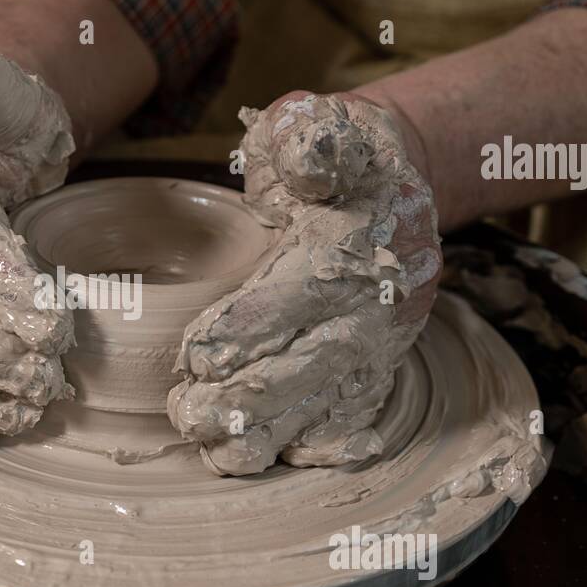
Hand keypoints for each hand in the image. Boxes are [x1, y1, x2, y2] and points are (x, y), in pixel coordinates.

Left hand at [167, 92, 442, 475]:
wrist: (400, 188)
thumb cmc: (342, 160)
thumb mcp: (324, 127)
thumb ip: (310, 142)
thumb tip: (302, 166)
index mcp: (344, 253)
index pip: (288, 303)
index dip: (240, 334)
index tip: (196, 356)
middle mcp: (362, 313)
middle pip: (298, 374)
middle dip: (238, 402)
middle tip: (186, 411)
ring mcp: (369, 352)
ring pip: (316, 413)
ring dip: (261, 438)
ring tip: (211, 446)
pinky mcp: (370, 377)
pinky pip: (344, 428)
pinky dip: (311, 450)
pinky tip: (270, 458)